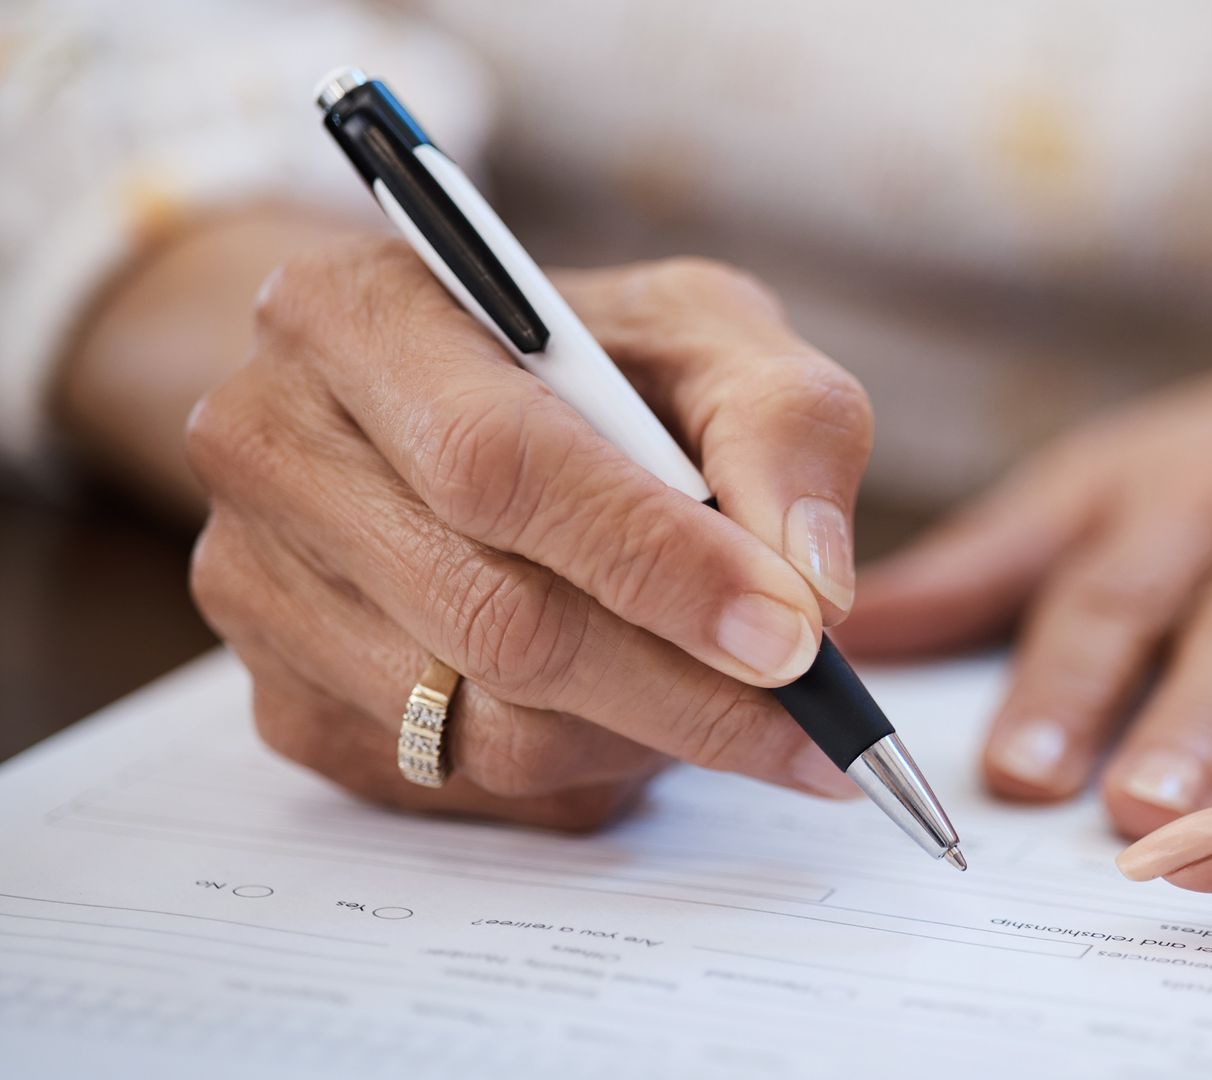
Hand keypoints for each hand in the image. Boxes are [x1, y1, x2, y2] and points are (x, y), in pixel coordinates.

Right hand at [187, 238, 872, 827]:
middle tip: (814, 720)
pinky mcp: (287, 705)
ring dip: (647, 733)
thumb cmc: (591, 360)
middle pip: (493, 619)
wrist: (449, 398)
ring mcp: (256, 592)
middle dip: (683, 685)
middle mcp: (271, 449)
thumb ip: (784, 426)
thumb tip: (813, 583)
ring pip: (489, 729)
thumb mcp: (707, 334)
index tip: (793, 634)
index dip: (658, 561)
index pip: (503, 464)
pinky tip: (638, 707)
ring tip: (733, 691)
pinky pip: (471, 788)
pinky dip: (590, 768)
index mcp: (355, 314)